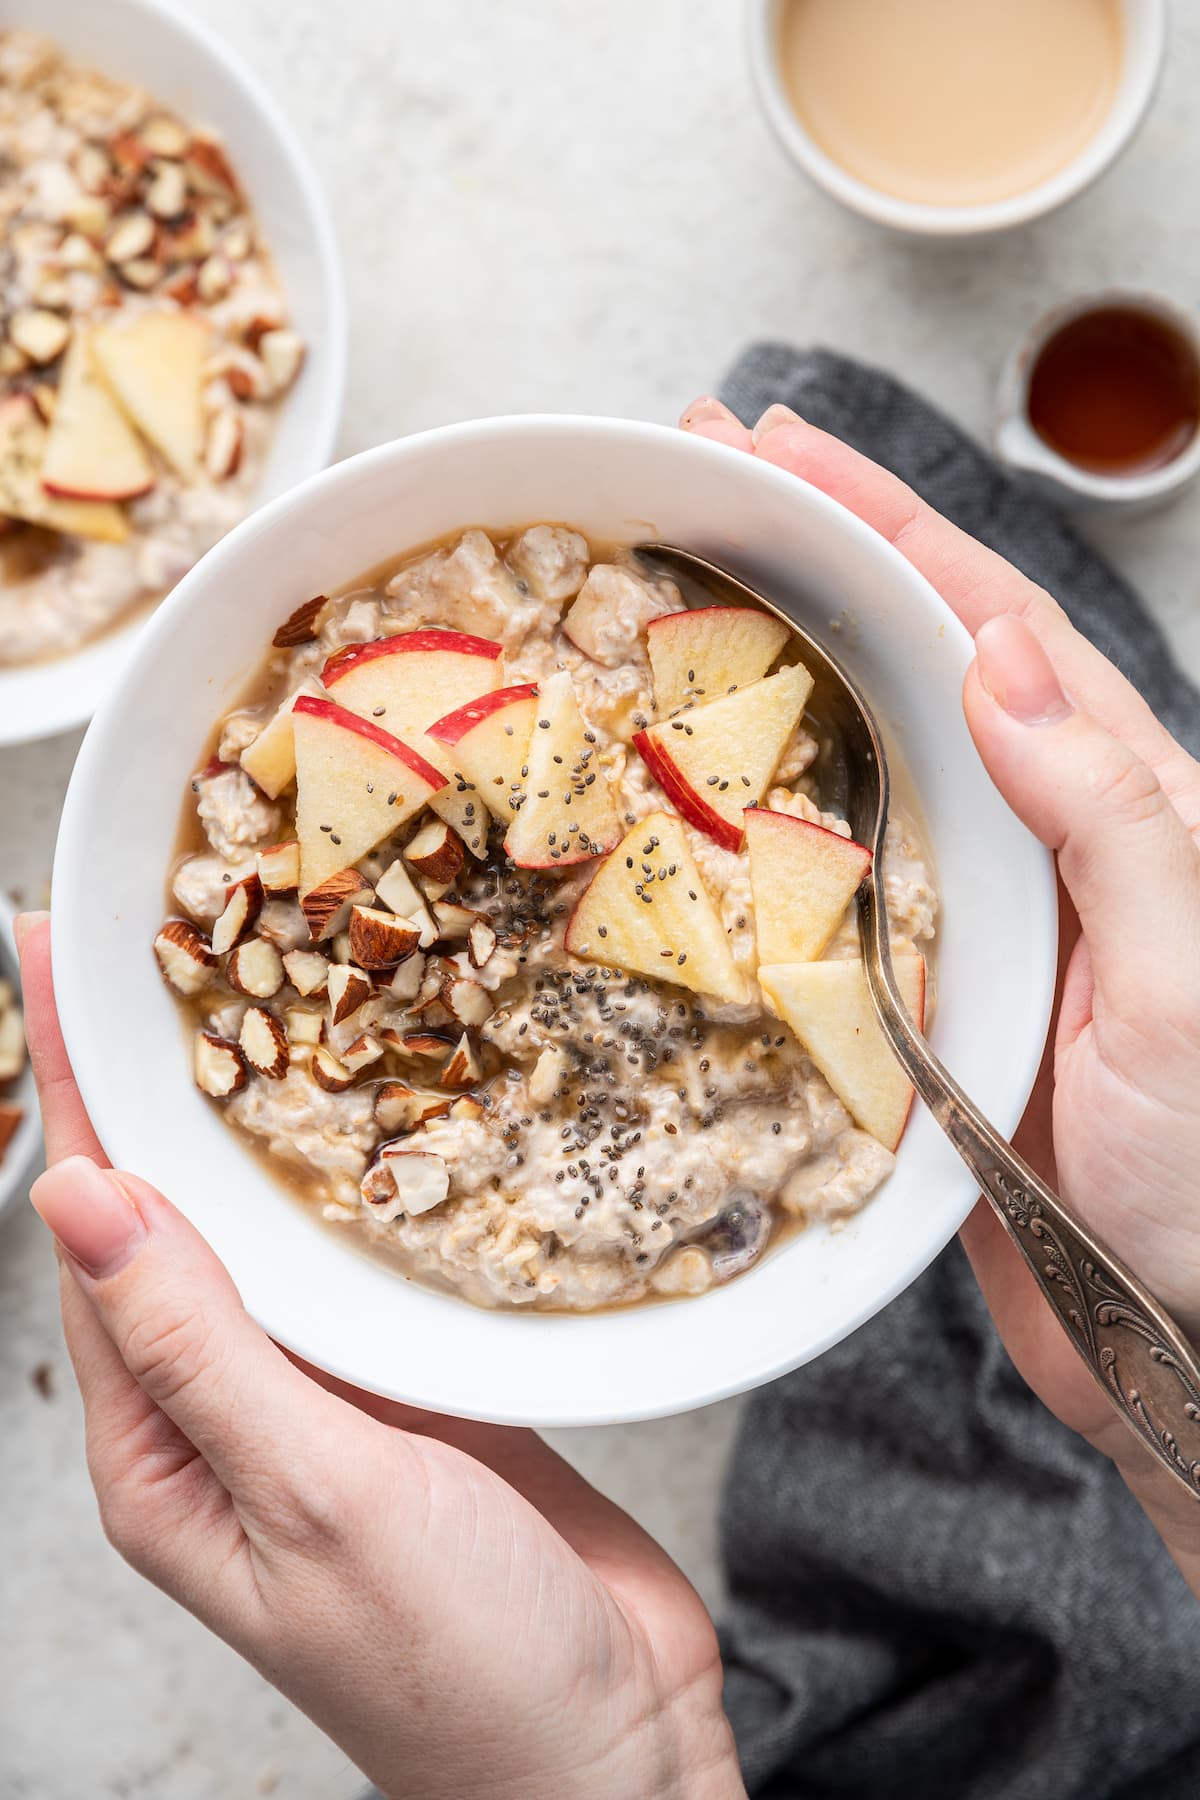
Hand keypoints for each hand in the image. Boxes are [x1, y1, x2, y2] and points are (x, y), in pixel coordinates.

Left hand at [16, 916, 741, 1799]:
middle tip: (152, 941)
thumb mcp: (313, 1500)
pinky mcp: (415, 1386)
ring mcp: (325, 1396)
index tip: (48, 959)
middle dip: (153, 1078)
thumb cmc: (458, 1669)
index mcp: (162, 1448)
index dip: (71, 1086)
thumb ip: (201, 1345)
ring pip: (274, 1224)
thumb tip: (79, 1199)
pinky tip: (373, 1105)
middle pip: (174, 1212)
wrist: (608, 1753)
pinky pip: (368, 1258)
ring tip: (257, 986)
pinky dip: (362, 1174)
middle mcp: (229, 1409)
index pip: (95, 1233)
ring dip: (258, 1110)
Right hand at [682, 399, 1199, 1570]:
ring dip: (768, 675)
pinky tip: (685, 798)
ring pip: (853, 763)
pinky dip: (752, 829)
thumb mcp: (1185, 976)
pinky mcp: (913, 1000)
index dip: (883, 525)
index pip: (990, 627)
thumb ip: (1109, 814)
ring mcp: (970, 916)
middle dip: (810, 562)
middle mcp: (1038, 838)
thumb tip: (996, 662)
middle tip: (698, 482)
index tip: (777, 449)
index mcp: (1121, 802)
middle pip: (910, 667)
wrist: (1178, 1337)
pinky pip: (819, 888)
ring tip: (667, 602)